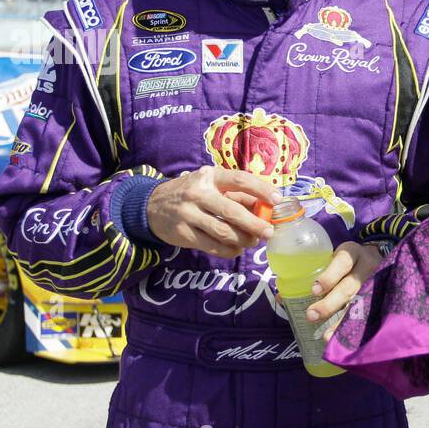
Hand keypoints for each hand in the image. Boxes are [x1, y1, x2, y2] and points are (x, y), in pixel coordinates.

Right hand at [146, 166, 277, 257]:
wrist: (151, 205)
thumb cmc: (192, 193)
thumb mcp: (212, 185)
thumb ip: (238, 194)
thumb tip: (267, 206)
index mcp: (209, 176)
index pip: (239, 179)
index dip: (261, 190)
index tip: (277, 200)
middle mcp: (198, 194)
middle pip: (232, 211)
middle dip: (255, 224)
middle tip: (269, 232)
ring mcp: (188, 214)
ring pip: (223, 232)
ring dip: (243, 239)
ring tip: (253, 241)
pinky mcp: (183, 234)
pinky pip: (212, 246)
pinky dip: (229, 250)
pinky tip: (236, 249)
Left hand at [306, 241, 385, 339]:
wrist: (378, 260)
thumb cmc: (346, 263)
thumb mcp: (332, 260)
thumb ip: (311, 274)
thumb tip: (281, 298)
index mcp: (351, 254)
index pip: (342, 262)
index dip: (329, 276)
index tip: (314, 290)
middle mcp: (367, 267)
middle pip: (350, 286)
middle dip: (330, 303)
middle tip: (312, 315)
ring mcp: (376, 284)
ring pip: (360, 304)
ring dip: (342, 321)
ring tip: (326, 336)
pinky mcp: (381, 298)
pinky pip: (369, 314)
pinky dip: (354, 328)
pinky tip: (343, 340)